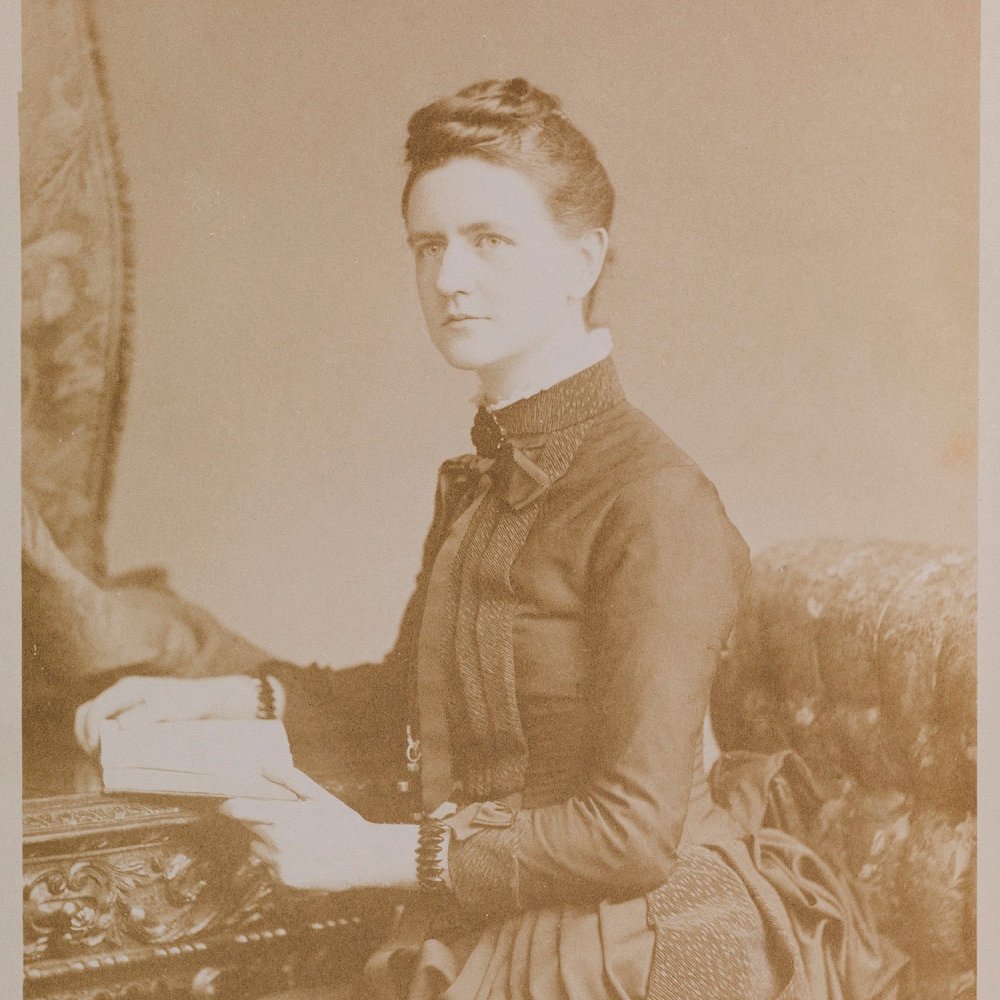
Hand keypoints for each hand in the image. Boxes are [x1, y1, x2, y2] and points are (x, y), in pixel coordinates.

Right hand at [74, 675, 259, 754]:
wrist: (203, 700)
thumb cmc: (188, 701)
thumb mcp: (169, 707)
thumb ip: (146, 714)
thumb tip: (120, 724)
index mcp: (126, 689)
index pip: (95, 709)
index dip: (91, 731)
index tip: (96, 751)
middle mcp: (120, 695)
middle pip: (86, 714)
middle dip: (85, 737)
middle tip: (95, 759)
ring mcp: (122, 705)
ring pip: (93, 722)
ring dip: (91, 741)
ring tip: (100, 762)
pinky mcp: (127, 716)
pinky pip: (105, 728)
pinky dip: (102, 742)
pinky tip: (109, 758)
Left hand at [219, 768, 418, 892]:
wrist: (363, 858)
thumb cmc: (341, 822)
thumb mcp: (319, 796)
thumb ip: (290, 780)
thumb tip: (264, 766)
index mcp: (284, 817)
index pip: (240, 810)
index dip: (228, 806)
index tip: (224, 803)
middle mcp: (277, 842)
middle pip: (250, 827)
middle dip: (259, 820)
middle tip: (284, 818)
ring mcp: (279, 864)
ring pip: (258, 848)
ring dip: (269, 842)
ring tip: (300, 839)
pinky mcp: (284, 880)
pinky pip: (270, 866)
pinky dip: (280, 860)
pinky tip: (304, 856)